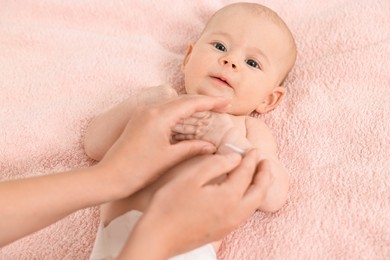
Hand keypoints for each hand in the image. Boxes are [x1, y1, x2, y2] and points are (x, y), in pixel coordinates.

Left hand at [96, 95, 229, 197]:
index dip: (211, 102)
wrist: (109, 177)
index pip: (190, 104)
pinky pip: (163, 110)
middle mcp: (150, 109)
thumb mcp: (169, 158)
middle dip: (203, 102)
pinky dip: (178, 113)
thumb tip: (211, 145)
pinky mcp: (138, 120)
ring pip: (172, 104)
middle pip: (182, 100)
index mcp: (159, 116)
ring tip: (208, 112)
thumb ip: (192, 148)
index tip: (227, 103)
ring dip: (191, 106)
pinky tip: (187, 120)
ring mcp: (142, 113)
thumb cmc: (137, 169)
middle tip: (222, 106)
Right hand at [119, 149, 272, 258]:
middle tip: (265, 161)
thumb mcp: (191, 178)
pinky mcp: (221, 232)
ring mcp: (228, 225)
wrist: (157, 237)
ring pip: (253, 205)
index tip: (254, 150)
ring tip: (258, 176)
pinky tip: (242, 194)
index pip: (246, 173)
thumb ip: (215, 165)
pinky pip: (244, 213)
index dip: (251, 159)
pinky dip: (250, 199)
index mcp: (228, 197)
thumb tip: (235, 158)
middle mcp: (234, 213)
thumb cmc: (169, 205)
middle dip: (264, 175)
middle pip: (259, 192)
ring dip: (259, 188)